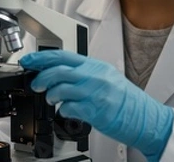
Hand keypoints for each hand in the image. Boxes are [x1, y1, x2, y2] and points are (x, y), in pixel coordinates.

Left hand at [20, 50, 173, 160]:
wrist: (145, 117)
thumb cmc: (126, 100)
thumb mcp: (106, 77)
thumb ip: (84, 73)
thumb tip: (59, 73)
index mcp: (95, 66)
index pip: (63, 56)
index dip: (41, 58)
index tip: (28, 61)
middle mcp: (95, 77)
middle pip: (59, 70)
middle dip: (41, 77)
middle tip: (35, 84)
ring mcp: (95, 93)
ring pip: (61, 89)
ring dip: (50, 95)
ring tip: (51, 99)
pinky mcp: (95, 111)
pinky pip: (70, 109)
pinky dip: (63, 110)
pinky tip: (65, 111)